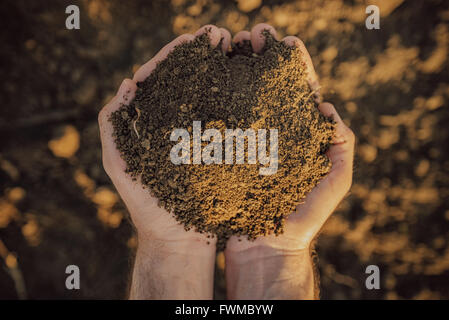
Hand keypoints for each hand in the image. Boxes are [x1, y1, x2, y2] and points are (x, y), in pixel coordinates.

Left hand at [98, 25, 231, 298]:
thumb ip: (112, 126)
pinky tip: (244, 81)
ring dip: (220, 69)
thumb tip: (128, 84)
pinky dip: (233, 97)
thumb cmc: (146, 205)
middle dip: (201, 55)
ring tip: (234, 47)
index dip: (174, 56)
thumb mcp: (119, 163)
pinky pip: (225, 118)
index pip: (160, 79)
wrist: (179, 239)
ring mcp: (200, 135)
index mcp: (151, 122)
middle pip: (188, 79)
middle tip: (220, 35)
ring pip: (209, 93)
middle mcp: (176, 124)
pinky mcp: (219, 149)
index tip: (192, 39)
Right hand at [224, 23, 354, 298]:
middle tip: (250, 36)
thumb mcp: (335, 181)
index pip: (298, 91)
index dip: (294, 65)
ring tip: (227, 46)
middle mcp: (271, 132)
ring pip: (241, 96)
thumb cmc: (304, 216)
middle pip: (266, 86)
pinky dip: (215, 97)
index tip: (285, 42)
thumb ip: (342, 147)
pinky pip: (220, 120)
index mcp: (298, 134)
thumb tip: (327, 109)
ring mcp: (245, 141)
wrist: (267, 246)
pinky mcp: (225, 153)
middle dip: (260, 58)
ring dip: (236, 69)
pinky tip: (209, 78)